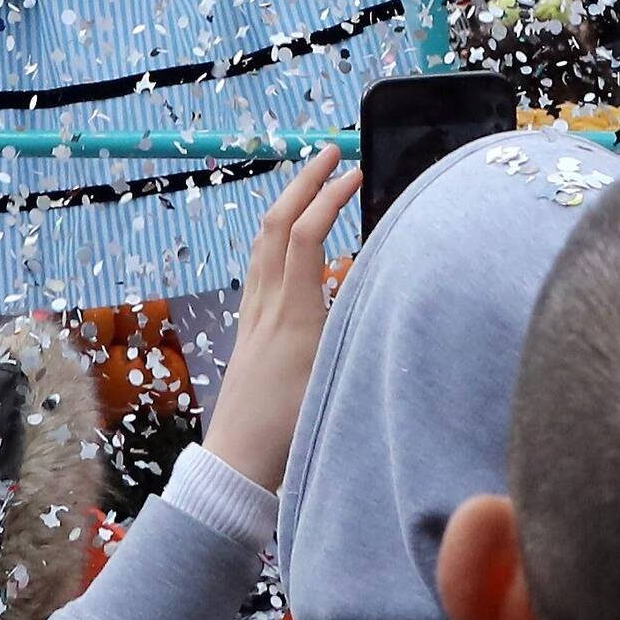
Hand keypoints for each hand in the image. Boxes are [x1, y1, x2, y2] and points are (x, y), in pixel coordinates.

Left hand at [200, 156, 360, 489]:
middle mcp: (266, 305)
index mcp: (291, 313)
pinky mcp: (248, 331)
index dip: (329, 197)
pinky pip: (260, 267)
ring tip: (309, 183)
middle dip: (302, 182)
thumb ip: (356, 331)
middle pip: (276, 225)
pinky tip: (289, 243)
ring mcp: (252, 316)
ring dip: (286, 204)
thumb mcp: (334, 379)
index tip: (355, 171)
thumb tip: (382, 289)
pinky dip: (277, 237)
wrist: (236, 466)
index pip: (306, 235)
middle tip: (329, 153)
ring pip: (262, 243)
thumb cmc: (289, 432)